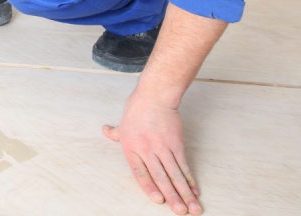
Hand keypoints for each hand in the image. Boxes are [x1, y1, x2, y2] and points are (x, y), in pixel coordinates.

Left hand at [103, 91, 201, 214]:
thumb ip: (115, 133)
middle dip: (171, 196)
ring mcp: (163, 148)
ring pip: (175, 174)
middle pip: (160, 177)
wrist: (155, 96)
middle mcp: (147, 150)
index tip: (158, 201)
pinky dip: (190, 179)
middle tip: (179, 212)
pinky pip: (184, 165)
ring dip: (185, 193)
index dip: (150, 187)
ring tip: (192, 207)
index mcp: (131, 149)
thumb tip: (106, 131)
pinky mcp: (177, 144)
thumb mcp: (122, 123)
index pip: (141, 173)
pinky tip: (195, 190)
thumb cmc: (137, 109)